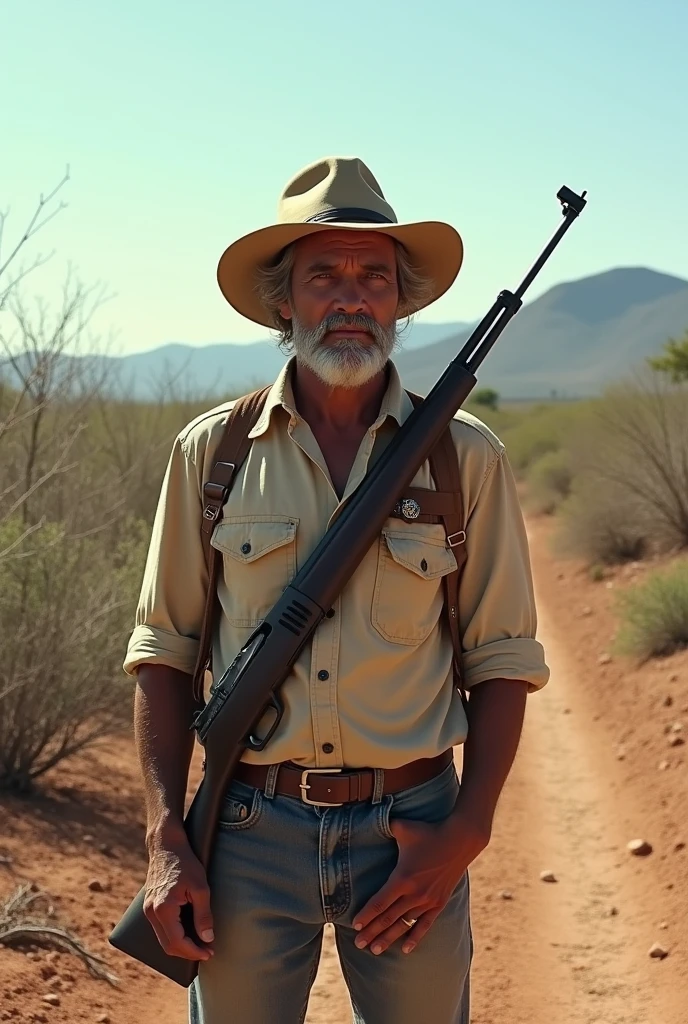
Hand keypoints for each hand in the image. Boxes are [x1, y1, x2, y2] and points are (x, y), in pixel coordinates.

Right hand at [143, 834, 214, 960]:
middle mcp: (151, 913)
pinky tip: (186, 933)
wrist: (165, 845)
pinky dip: (173, 936)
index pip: (177, 943)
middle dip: (188, 953)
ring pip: (162, 939)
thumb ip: (203, 915)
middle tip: (207, 951)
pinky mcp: (149, 906)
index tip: (209, 953)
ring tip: (199, 944)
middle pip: (168, 946)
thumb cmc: (185, 863)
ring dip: (180, 946)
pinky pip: (159, 929)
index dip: (194, 952)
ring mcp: (148, 910)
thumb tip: (207, 938)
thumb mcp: (200, 887)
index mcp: (163, 909)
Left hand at [352, 809, 488, 955]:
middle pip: (388, 918)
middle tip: (359, 944)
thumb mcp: (403, 827)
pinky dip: (415, 937)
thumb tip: (370, 818)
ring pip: (404, 924)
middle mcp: (414, 894)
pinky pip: (424, 925)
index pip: (380, 902)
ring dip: (389, 938)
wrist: (459, 841)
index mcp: (402, 878)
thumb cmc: (429, 832)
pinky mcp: (439, 903)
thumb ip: (385, 826)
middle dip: (372, 932)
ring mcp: (427, 901)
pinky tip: (405, 950)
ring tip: (375, 950)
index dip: (366, 915)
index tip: (355, 926)